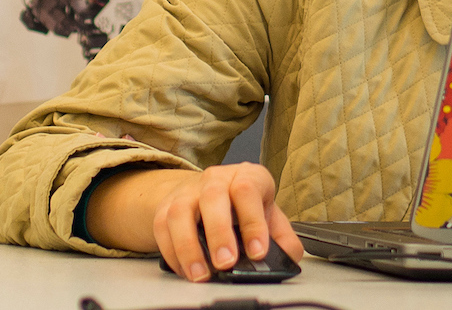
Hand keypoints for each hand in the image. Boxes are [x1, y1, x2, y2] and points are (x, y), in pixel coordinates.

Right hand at [87, 164, 302, 278]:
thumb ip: (283, 237)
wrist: (209, 192)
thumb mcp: (268, 216)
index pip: (248, 191)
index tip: (257, 252)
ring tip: (201, 274)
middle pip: (213, 198)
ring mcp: (189, 191)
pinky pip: (162, 228)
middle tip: (226, 263)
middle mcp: (216, 179)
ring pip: (181, 212)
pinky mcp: (167, 207)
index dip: (253, 222)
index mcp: (247, 176)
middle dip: (219, 233)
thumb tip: (289, 257)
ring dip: (189, 247)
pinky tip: (185, 270)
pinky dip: (172, 253)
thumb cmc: (243, 206)